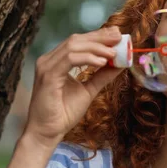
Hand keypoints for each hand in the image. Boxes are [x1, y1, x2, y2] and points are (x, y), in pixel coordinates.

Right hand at [23, 26, 123, 148]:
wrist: (48, 132)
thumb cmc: (64, 112)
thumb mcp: (89, 89)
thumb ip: (102, 75)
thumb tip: (120, 63)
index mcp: (57, 61)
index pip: (79, 41)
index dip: (99, 36)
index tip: (118, 34)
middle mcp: (49, 60)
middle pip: (76, 39)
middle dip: (100, 37)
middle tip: (119, 38)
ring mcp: (46, 66)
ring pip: (73, 46)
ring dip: (97, 47)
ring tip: (114, 53)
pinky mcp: (47, 76)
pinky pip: (69, 59)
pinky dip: (87, 58)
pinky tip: (102, 62)